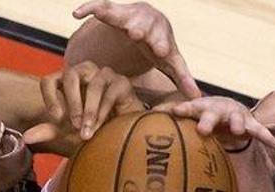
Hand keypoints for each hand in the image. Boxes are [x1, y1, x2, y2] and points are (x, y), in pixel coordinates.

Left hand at [24, 61, 143, 145]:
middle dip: (72, 103)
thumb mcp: (67, 132)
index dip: (50, 97)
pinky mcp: (122, 82)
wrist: (121, 134)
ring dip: (89, 110)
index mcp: (66, 82)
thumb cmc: (91, 128)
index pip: (49, 80)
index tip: (55, 118)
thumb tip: (25, 138)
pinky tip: (103, 126)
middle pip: (71, 75)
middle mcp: (84, 73)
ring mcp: (104, 75)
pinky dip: (104, 111)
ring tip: (88, 131)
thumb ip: (48, 132)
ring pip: (93, 84)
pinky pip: (110, 92)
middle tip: (74, 125)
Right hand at [73, 0, 200, 98]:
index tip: (162, 50)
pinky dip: (89, 7)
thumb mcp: (170, 63)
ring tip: (102, 15)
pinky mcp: (113, 10)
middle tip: (136, 33)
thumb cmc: (159, 47)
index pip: (163, 39)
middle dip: (140, 27)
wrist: (148, 24)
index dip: (162, 44)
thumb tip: (198, 99)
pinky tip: (75, 13)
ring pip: (122, 13)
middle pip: (144, 24)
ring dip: (114, 14)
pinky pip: (100, 6)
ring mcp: (129, 14)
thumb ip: (183, 79)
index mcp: (162, 35)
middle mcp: (147, 22)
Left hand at [156, 96, 274, 149]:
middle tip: (203, 129)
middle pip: (212, 114)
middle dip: (209, 120)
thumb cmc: (202, 114)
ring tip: (239, 132)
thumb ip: (168, 117)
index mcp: (200, 108)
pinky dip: (267, 136)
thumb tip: (144, 121)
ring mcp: (236, 115)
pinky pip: (259, 131)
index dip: (182, 110)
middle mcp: (218, 109)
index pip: (189, 108)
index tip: (174, 112)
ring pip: (238, 120)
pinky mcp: (250, 123)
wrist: (227, 106)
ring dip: (239, 125)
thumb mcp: (187, 115)